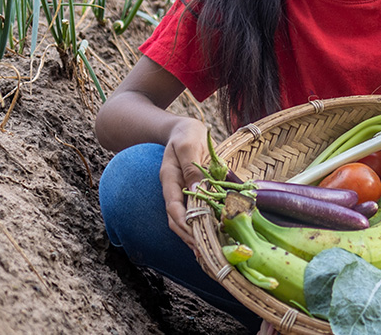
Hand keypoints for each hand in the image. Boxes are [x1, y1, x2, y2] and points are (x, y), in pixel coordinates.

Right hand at [159, 119, 208, 250]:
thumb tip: (196, 189)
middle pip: (176, 219)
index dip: (183, 222)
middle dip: (188, 236)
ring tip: (207, 251)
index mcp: (169, 178)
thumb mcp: (189, 144)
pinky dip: (201, 226)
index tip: (195, 235)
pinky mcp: (192, 194)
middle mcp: (173, 189)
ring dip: (194, 235)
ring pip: (184, 220)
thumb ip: (191, 166)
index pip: (173, 206)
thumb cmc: (186, 133)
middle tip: (203, 251)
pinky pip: (194, 213)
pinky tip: (211, 236)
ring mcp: (182, 192)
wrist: (184, 129)